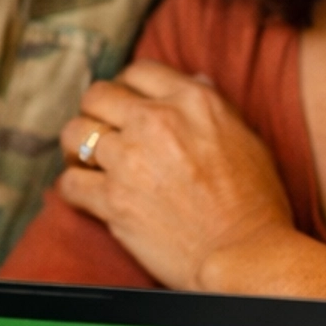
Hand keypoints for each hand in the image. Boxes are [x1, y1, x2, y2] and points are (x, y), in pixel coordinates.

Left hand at [57, 60, 296, 290]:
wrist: (245, 253)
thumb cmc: (255, 201)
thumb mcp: (246, 137)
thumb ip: (214, 106)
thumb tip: (194, 79)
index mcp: (191, 101)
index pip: (139, 71)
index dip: (129, 87)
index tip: (127, 106)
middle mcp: (155, 121)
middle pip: (98, 95)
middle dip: (97, 111)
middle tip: (104, 132)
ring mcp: (129, 159)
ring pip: (75, 134)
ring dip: (79, 147)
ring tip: (89, 161)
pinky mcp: (112, 199)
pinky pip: (69, 182)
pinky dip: (74, 188)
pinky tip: (88, 194)